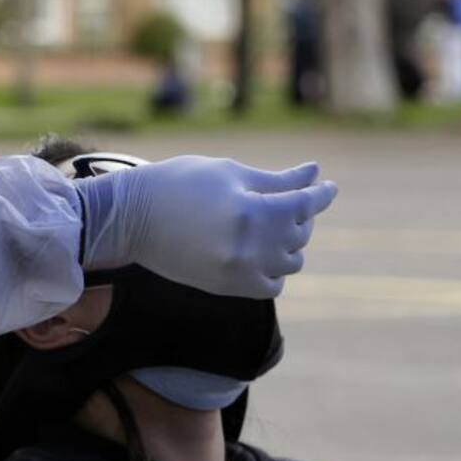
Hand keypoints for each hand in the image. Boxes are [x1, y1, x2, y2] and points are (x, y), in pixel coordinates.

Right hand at [73, 156, 337, 298]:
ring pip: (291, 262)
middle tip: (286, 199)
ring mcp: (239, 270)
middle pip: (299, 232)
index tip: (329, 186)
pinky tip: (260, 253)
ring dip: (290, 243)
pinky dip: (274, 270)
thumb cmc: (178, 184)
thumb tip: (314, 173)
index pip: (304, 204)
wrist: (131, 218)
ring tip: (272, 226)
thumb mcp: (227, 173)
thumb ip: (275, 180)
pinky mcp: (227, 287)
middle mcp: (251, 246)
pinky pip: (271, 286)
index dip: (321, 193)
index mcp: (251, 211)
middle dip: (298, 214)